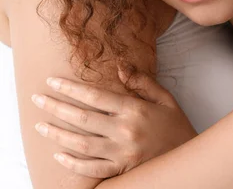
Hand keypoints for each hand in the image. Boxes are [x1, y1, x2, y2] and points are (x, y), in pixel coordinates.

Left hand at [32, 70, 196, 177]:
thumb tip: (119, 65)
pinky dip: (73, 164)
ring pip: (82, 145)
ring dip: (58, 135)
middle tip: (37, 99)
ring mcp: (122, 155)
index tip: (52, 81)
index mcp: (134, 110)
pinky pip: (92, 170)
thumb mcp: (164, 97)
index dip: (71, 88)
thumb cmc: (175, 125)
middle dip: (56, 107)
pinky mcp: (122, 172)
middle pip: (83, 118)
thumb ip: (141, 81)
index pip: (95, 96)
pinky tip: (59, 155)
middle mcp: (125, 132)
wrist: (190, 159)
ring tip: (40, 125)